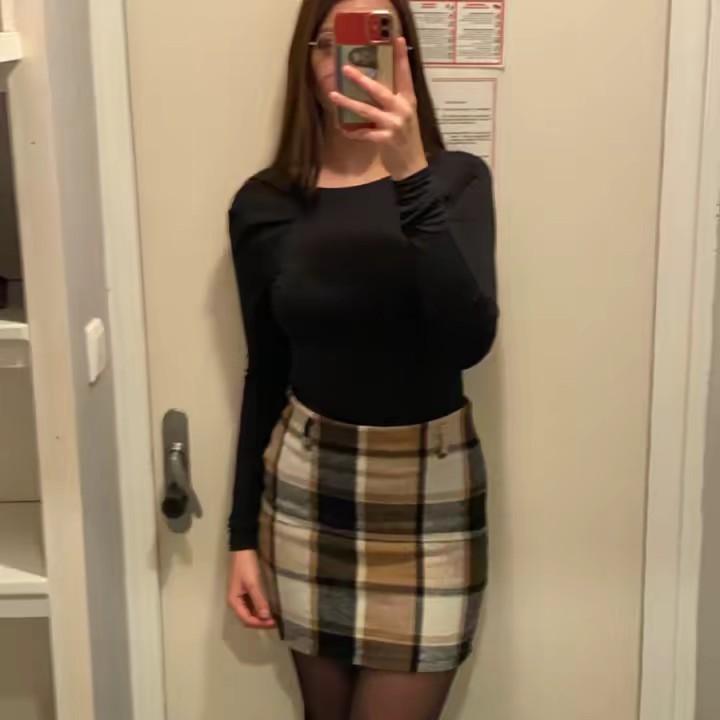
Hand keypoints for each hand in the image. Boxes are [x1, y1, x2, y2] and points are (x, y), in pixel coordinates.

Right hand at [226, 550, 275, 628]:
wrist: (242, 551)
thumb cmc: (246, 567)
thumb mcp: (253, 583)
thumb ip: (258, 600)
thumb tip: (265, 617)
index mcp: (234, 602)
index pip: (246, 620)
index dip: (260, 623)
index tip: (273, 622)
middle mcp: (235, 602)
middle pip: (247, 618)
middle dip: (260, 622)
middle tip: (275, 621)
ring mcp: (239, 598)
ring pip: (250, 613)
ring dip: (260, 617)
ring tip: (274, 617)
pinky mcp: (244, 592)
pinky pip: (251, 606)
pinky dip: (259, 609)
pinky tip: (268, 609)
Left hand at [329, 37, 428, 180]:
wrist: (411, 164)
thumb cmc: (405, 138)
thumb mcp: (405, 116)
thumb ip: (393, 102)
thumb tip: (372, 87)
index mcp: (408, 100)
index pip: (405, 75)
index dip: (401, 57)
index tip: (397, 39)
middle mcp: (402, 109)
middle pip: (379, 91)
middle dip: (361, 79)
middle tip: (346, 69)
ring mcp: (394, 125)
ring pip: (366, 110)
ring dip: (348, 103)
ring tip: (334, 95)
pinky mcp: (386, 139)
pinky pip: (364, 133)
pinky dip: (352, 131)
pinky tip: (342, 128)